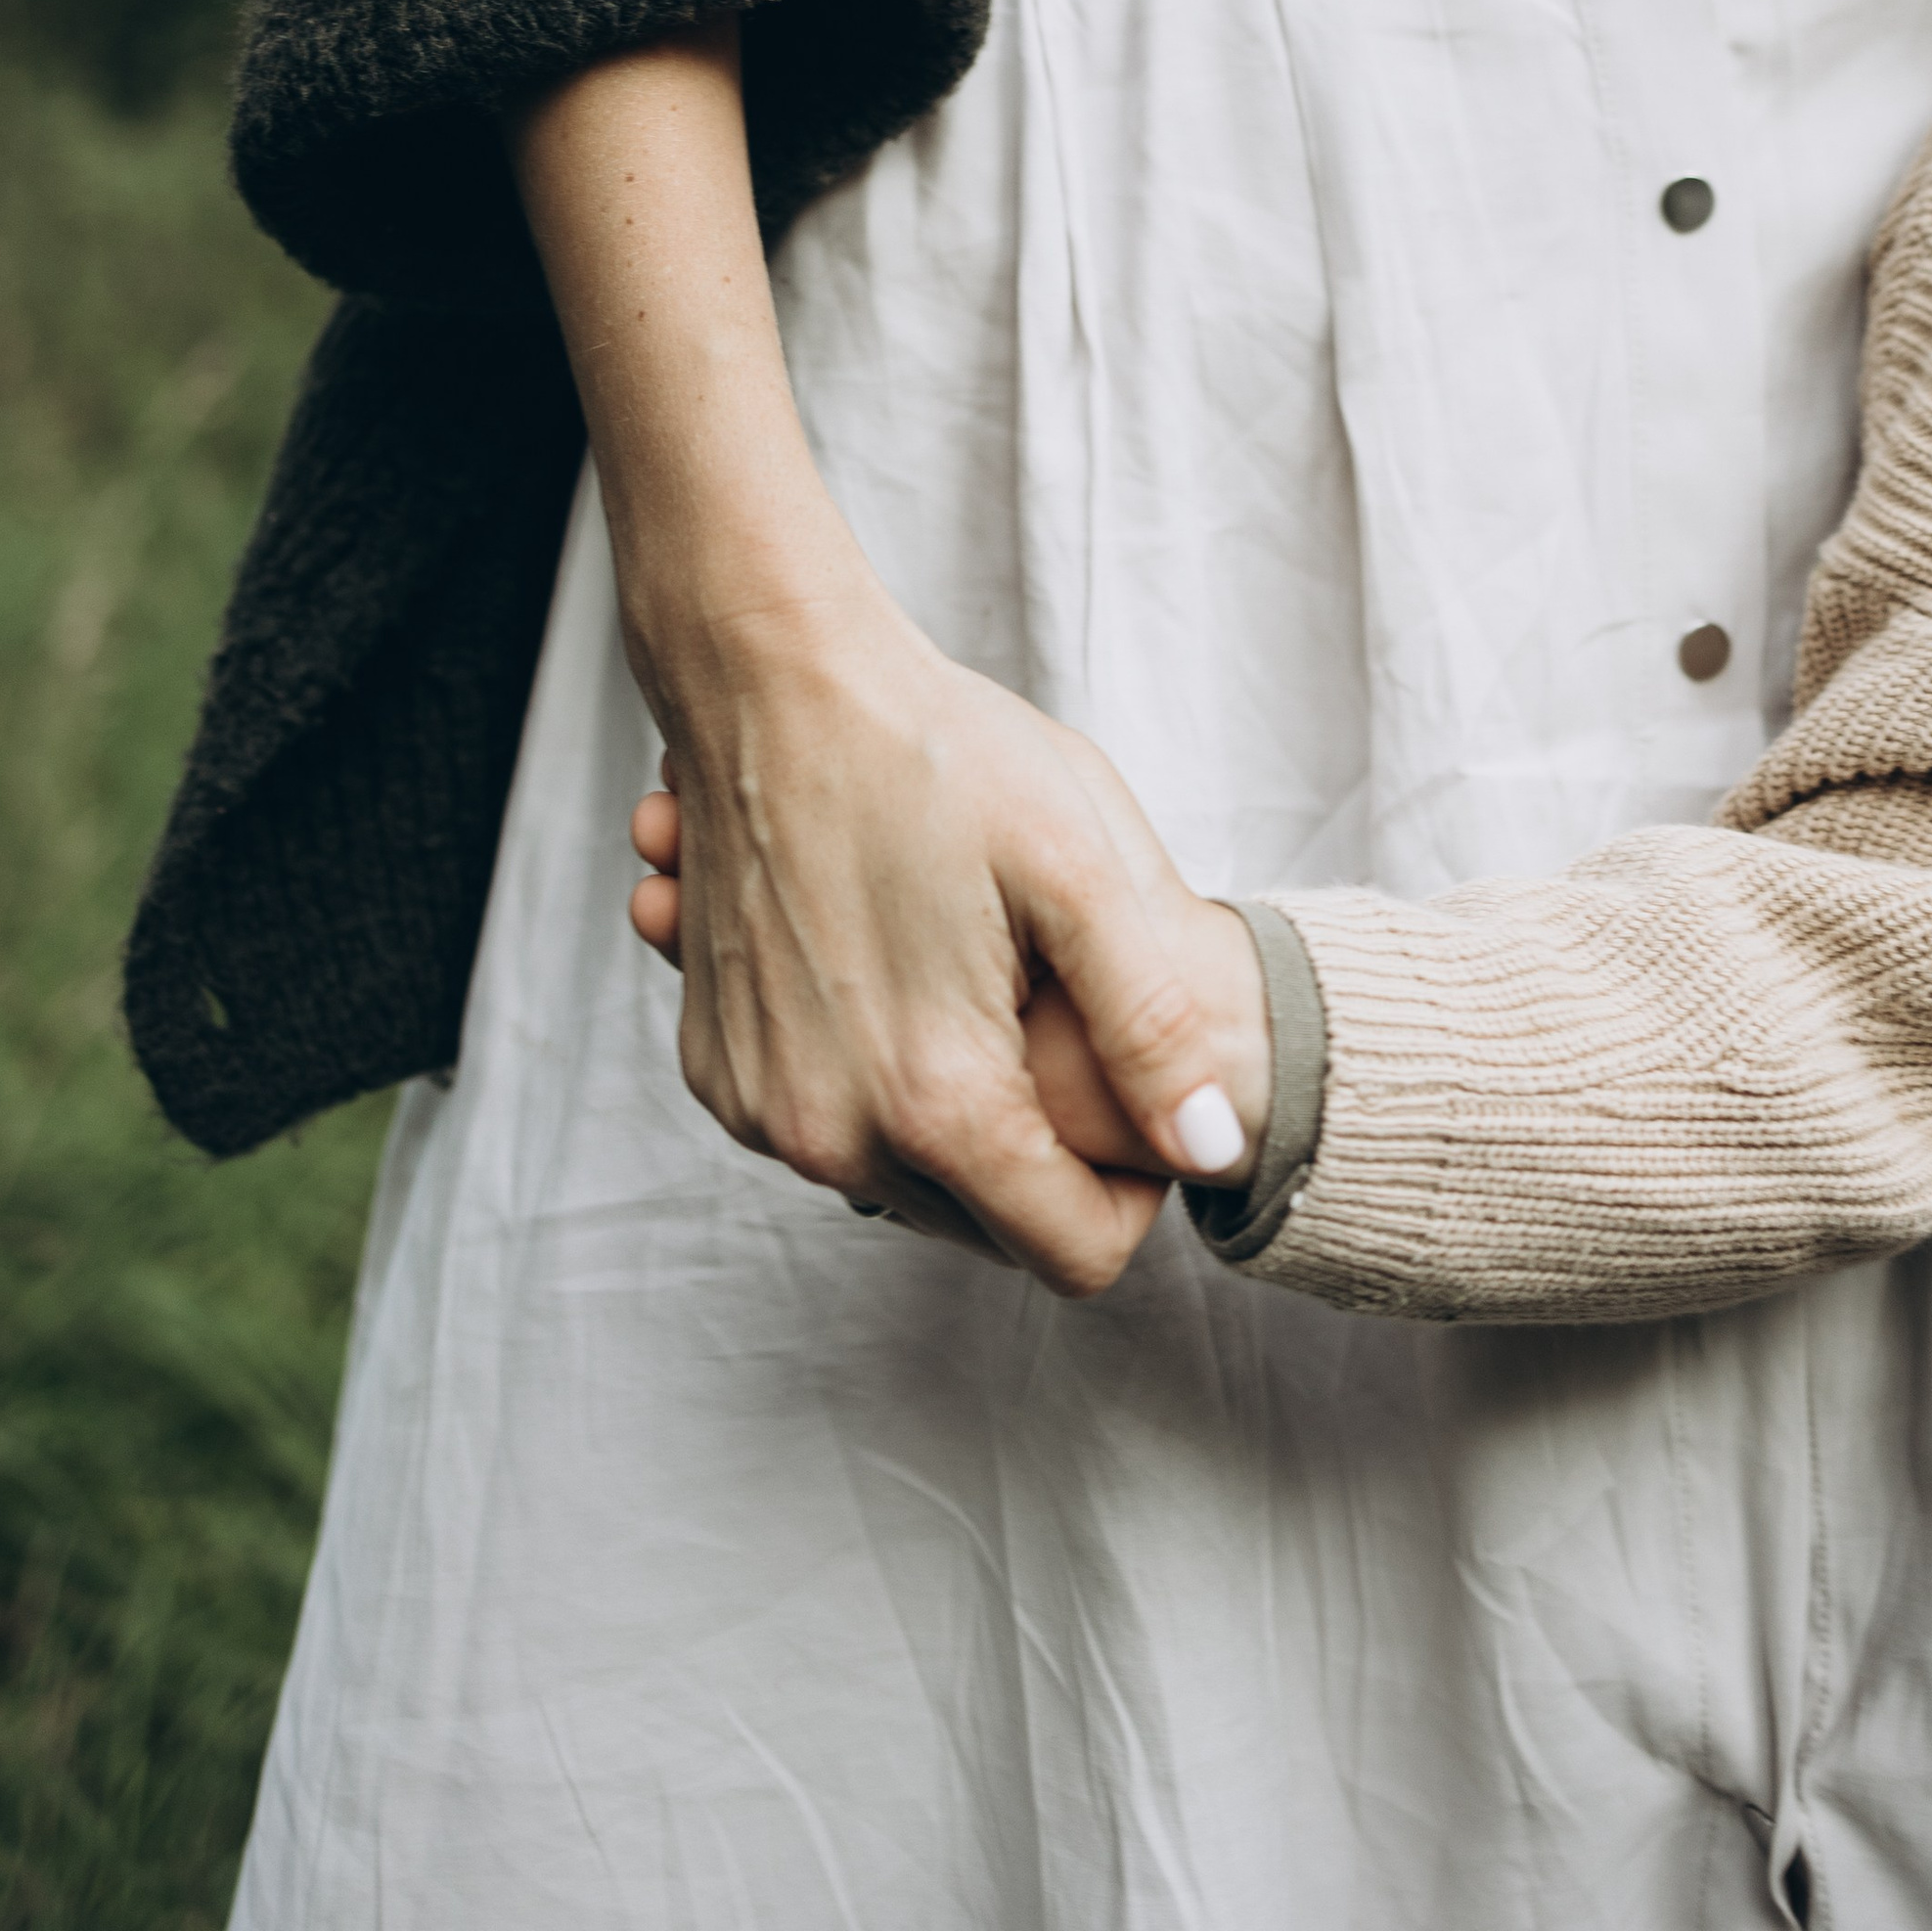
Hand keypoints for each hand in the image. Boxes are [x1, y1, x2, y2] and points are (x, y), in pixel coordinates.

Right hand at [629, 659, 1273, 1244]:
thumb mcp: (1080, 866)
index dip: (1134, 1181)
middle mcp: (830, 1137)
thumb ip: (1153, 1024)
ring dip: (956, 1115)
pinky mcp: (718, 1072)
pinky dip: (873, 1080)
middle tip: (1044, 1001)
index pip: (1077, 1255)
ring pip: (911, 1186)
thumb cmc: (935, 752)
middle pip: (993, 1227)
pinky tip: (889, 970)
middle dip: (1042, 1145)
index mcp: (935, 1104)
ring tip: (968, 975)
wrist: (770, 677)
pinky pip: (832, 1131)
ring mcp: (760, 1111)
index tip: (1130, 1075)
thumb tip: (1213, 1152)